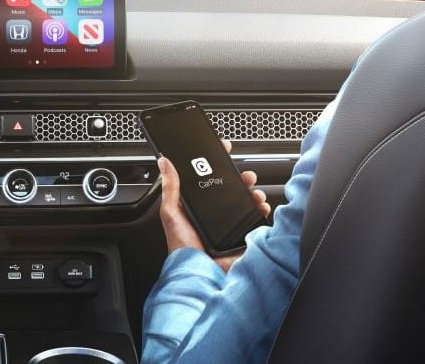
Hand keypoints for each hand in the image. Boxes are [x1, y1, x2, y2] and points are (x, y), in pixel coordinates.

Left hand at [158, 139, 270, 272]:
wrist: (199, 273)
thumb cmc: (182, 248)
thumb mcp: (171, 213)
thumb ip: (170, 188)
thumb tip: (164, 162)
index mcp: (196, 206)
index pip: (207, 179)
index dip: (215, 163)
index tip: (223, 150)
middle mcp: (213, 213)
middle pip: (230, 188)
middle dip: (239, 177)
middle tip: (243, 174)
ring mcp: (229, 224)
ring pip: (244, 201)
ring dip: (252, 192)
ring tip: (253, 190)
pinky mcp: (242, 234)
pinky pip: (255, 218)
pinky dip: (261, 210)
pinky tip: (260, 206)